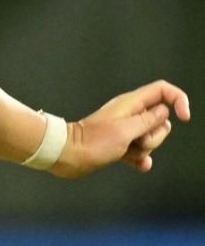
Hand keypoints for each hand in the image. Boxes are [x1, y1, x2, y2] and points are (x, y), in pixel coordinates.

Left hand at [51, 80, 190, 177]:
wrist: (69, 154)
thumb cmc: (93, 142)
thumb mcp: (125, 131)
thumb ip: (147, 121)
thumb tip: (163, 112)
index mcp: (130, 103)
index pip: (162, 90)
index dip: (178, 100)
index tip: (184, 118)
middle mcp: (129, 113)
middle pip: (161, 119)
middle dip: (155, 135)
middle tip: (135, 140)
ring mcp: (125, 128)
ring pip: (152, 137)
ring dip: (145, 148)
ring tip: (125, 150)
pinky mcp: (120, 143)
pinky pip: (140, 150)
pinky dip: (140, 157)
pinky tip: (136, 164)